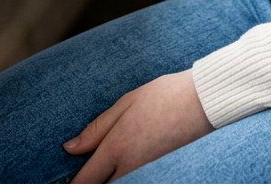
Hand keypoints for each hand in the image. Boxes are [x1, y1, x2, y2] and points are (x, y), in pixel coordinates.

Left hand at [64, 70, 212, 181]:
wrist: (204, 102)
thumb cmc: (165, 95)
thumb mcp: (126, 102)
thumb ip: (97, 128)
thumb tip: (70, 148)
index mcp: (117, 147)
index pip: (85, 181)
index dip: (73, 183)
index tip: (66, 180)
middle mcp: (130, 167)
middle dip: (92, 179)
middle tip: (90, 165)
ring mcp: (146, 174)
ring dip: (109, 177)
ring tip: (106, 162)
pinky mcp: (159, 174)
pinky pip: (134, 180)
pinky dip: (124, 175)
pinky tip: (125, 162)